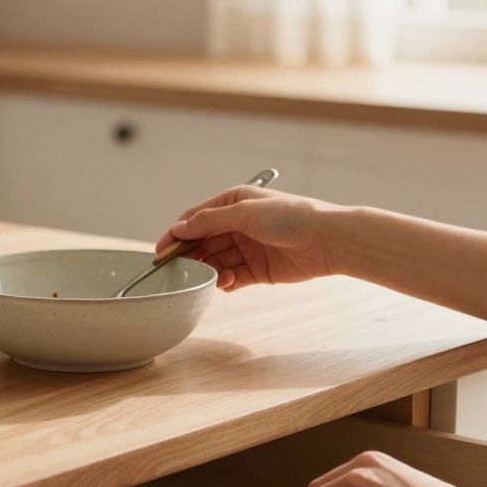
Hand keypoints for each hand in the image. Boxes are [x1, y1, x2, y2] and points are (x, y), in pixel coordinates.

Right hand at [157, 185, 345, 290]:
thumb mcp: (244, 213)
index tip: (160, 251)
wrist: (327, 240)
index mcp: (233, 203)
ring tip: (206, 276)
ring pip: (215, 261)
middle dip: (190, 255)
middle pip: (203, 242)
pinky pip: (232, 277)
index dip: (176, 233)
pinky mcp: (257, 271)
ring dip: (208, 270)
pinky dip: (224, 282)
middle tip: (175, 269)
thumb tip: (179, 228)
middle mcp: (238, 225)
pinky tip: (224, 282)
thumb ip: (209, 221)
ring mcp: (247, 248)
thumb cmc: (290, 217)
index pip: (196, 218)